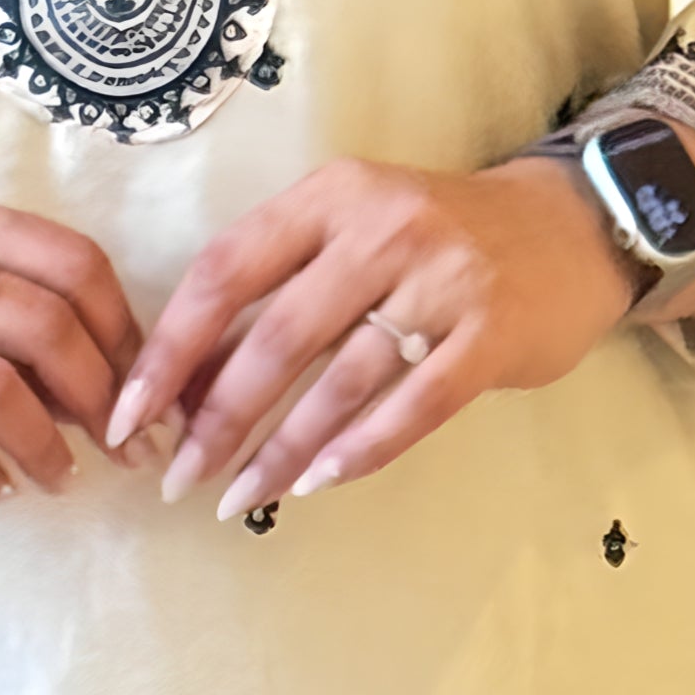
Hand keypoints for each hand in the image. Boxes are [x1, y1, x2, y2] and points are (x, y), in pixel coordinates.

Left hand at [106, 155, 639, 520]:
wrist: (565, 229)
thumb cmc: (433, 239)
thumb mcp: (348, 235)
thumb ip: (275, 293)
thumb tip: (185, 384)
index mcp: (329, 196)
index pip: (226, 270)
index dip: (171, 347)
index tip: (128, 412)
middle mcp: (382, 227)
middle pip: (276, 335)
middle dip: (217, 417)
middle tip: (178, 477)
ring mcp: (443, 280)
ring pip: (339, 380)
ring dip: (280, 450)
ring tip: (236, 498)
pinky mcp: (491, 335)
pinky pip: (412, 406)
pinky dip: (358, 450)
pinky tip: (315, 485)